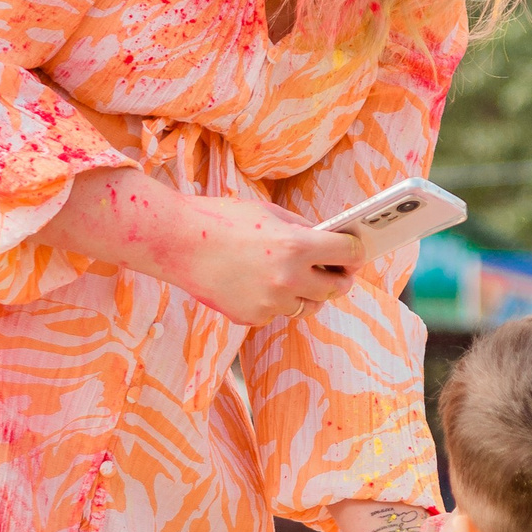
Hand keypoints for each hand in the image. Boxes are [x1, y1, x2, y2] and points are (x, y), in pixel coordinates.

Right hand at [168, 192, 365, 327]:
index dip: (354, 252)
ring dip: (310, 294)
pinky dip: (277, 302)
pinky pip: (278, 313)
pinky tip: (261, 285)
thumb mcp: (268, 213)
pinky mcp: (252, 318)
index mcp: (296, 245)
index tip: (354, 252)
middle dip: (339, 278)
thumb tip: (328, 242)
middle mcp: (288, 278)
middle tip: (336, 271)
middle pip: (335, 288)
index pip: (348, 254)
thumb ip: (302, 229)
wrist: (176, 242)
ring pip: (309, 306)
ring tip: (298, 279)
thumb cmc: (220, 220)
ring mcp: (271, 303)